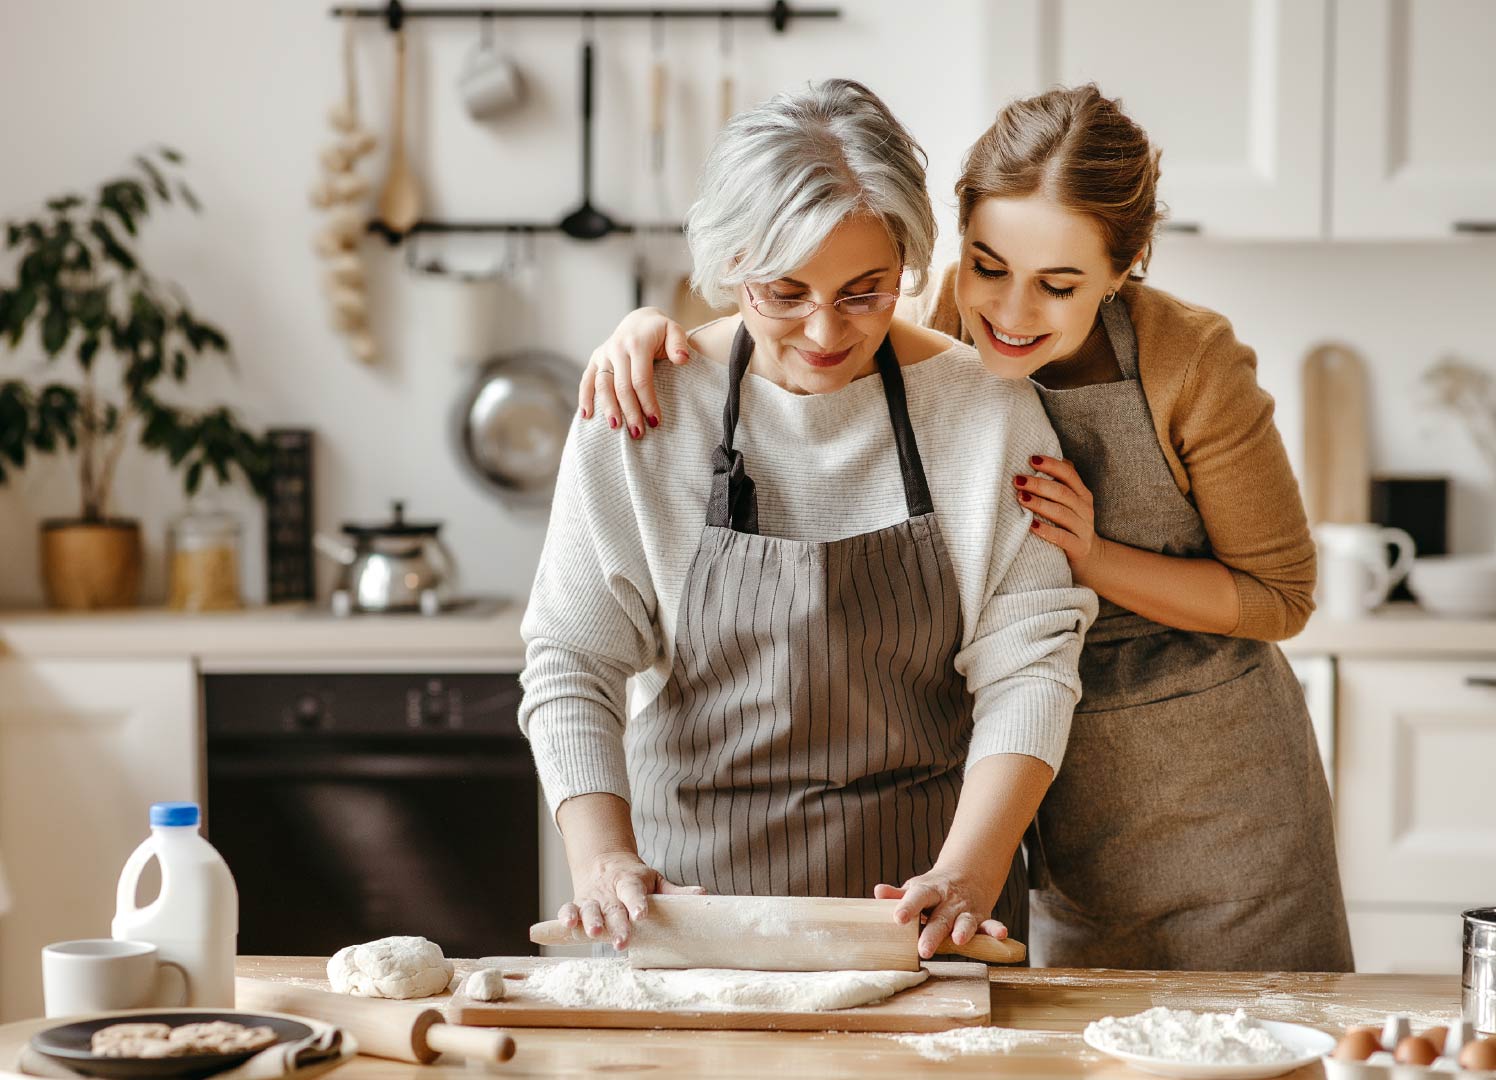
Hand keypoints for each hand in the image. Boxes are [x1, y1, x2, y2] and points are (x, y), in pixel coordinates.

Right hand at [558, 851, 705, 948]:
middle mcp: (609, 891)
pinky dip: (566, 917)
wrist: (603, 864)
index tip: (642, 914)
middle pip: (613, 907)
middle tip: (622, 941)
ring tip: (594, 933)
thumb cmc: (635, 879)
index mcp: (630, 882)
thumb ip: (675, 891)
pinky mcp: (577, 904)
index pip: (634, 891)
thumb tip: (703, 894)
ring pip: (589, 909)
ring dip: (590, 921)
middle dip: (616, 924)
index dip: (637, 902)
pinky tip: (567, 926)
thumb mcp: (655, 880)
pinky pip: (569, 909)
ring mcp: (592, 898)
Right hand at [579, 307, 691, 437]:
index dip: (647, 402)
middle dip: (630, 411)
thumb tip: (682, 360)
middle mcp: (617, 348)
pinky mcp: (595, 358)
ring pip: (603, 385)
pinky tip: (586, 416)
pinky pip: (587, 380)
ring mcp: (604, 354)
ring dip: (608, 408)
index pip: (641, 379)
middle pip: (621, 386)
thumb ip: (679, 344)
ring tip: (615, 428)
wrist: (639, 321)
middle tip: (638, 433)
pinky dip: (584, 397)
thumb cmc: (660, 332)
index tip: (655, 422)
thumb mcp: (674, 331)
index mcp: (637, 344)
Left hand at [874, 868, 1008, 959]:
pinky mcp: (981, 918)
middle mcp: (948, 901)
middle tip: (923, 950)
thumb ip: (898, 895)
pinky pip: (990, 924)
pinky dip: (996, 930)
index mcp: (929, 891)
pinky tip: (1001, 935)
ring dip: (963, 930)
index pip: (916, 897)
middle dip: (932, 933)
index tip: (898, 918)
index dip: (907, 907)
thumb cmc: (932, 889)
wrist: (967, 874)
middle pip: (939, 917)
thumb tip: (877, 892)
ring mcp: (966, 910)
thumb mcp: (916, 888)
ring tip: (958, 941)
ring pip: (965, 921)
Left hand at [1016, 454, 1107, 584]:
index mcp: (1082, 494)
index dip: (1051, 465)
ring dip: (1039, 504)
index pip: (1069, 474)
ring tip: (1021, 498)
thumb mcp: (1070, 503)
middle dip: (1039, 484)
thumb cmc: (1070, 525)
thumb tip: (1037, 459)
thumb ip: (1060, 483)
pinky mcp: (1079, 548)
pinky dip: (1046, 531)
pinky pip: (1062, 538)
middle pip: (1062, 492)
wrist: (1090, 558)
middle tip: (1018, 480)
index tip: (1031, 459)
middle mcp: (1085, 509)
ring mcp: (1083, 529)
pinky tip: (1031, 526)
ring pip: (1061, 513)